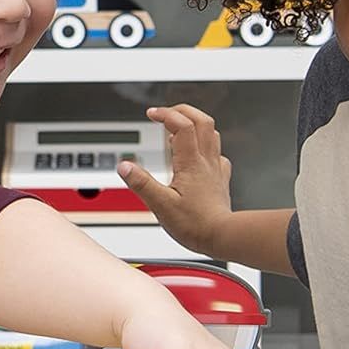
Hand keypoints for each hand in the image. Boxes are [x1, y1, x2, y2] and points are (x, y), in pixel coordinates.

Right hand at [118, 104, 232, 255]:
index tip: (152, 114)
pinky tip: (198, 155)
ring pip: (212, 134)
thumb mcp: (160, 205)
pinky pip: (217, 154)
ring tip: (178, 129)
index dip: (165, 114)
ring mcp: (216, 169)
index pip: (181, 125)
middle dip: (182, 110)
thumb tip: (125, 166)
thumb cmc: (195, 225)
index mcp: (191, 163)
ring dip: (195, 124)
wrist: (223, 237)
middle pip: (202, 120)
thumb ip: (142, 183)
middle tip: (166, 113)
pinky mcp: (220, 180)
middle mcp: (206, 162)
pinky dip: (206, 146)